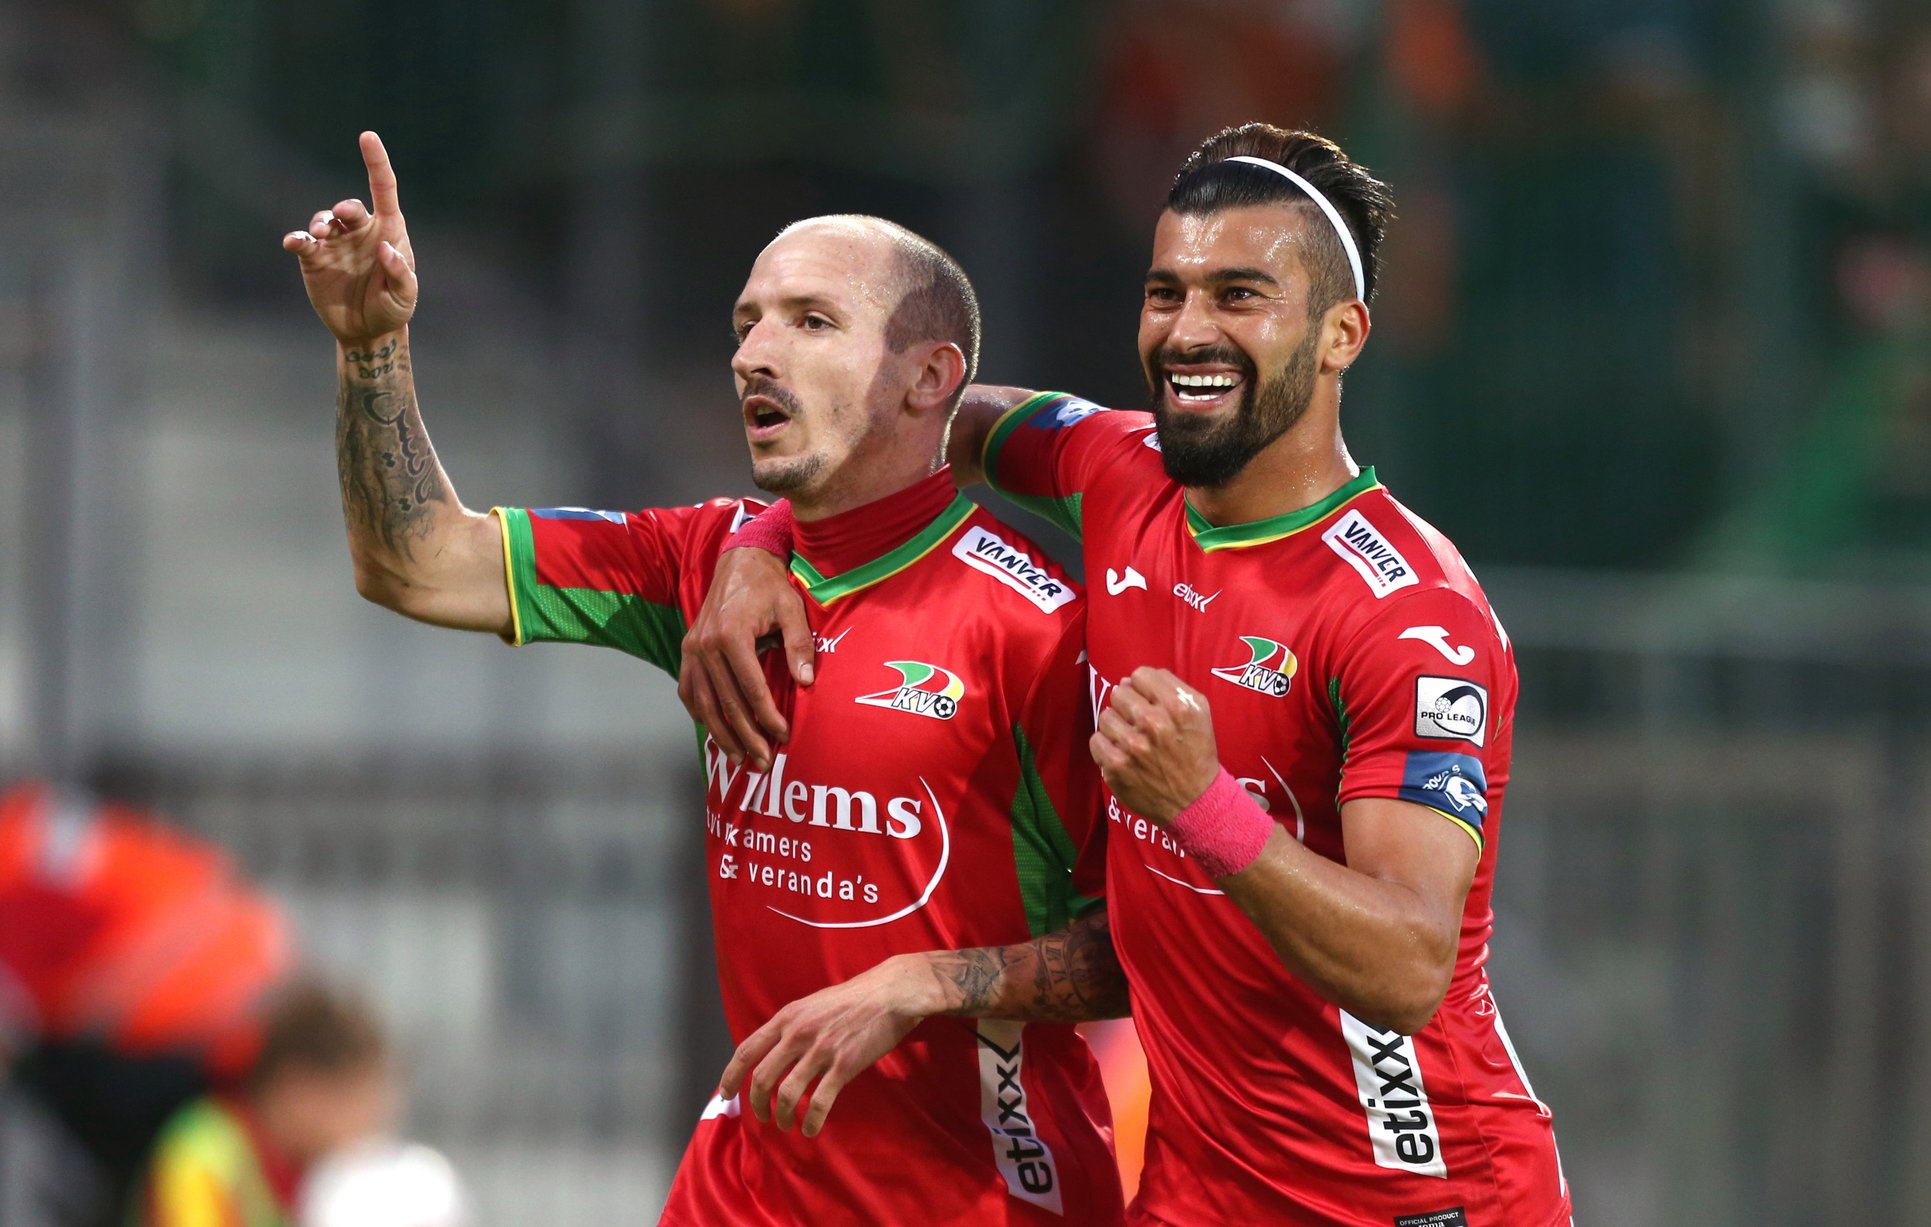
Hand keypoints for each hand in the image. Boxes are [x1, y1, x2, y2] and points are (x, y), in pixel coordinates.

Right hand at [282, 131, 418, 345]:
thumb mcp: (405, 296)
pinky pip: (303, 242)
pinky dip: (297, 239)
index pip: (384, 189)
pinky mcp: (314, 259)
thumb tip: (386, 249)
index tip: (367, 136)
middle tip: (341, 215)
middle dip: (345, 208)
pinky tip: (295, 243)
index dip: (376, 162)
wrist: (367, 330)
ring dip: (321, 223)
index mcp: (389, 231)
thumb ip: (400, 274)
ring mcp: (335, 243)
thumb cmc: (392, 308)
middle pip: (351, 207)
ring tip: (320, 234)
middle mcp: (360, 231)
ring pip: (324, 220)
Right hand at [678, 547, 813, 769]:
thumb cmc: (768, 587)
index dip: (767, 716)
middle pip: (726, 702)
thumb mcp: (791, 609)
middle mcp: (705, 645)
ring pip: (703, 703)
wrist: (739, 563)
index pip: (750, 688)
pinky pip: (689, 690)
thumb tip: (806, 682)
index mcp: (731, 635)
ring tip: (739, 758)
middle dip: (746, 736)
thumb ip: (799, 645)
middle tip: (762, 761)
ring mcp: (692, 649)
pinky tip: (714, 732)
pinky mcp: (687, 650)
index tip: (782, 735)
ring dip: (721, 734)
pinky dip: (699, 714)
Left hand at [717, 955, 936, 1136]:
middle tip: (764, 1116)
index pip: (746, 1051)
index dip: (731, 1076)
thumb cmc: (853, 998)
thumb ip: (791, 1026)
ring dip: (782, 1116)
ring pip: (786, 1095)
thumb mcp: (811, 1004)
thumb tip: (774, 1051)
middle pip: (761, 1078)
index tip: (726, 1094)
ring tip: (786, 1125)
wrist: (891, 993)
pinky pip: (819, 1102)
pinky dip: (811, 1121)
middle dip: (757, 1104)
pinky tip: (811, 1129)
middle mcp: (797, 1034)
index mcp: (787, 1017)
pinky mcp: (843, 1066)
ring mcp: (820, 1051)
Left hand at [1090, 666, 1221, 822]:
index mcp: (1177, 706)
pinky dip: (1106, 746)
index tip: (1148, 701)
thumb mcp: (1199, 712)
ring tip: (1131, 739)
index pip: (1140, 675)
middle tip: (1139, 722)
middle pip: (1119, 692)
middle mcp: (1153, 723)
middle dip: (1128, 705)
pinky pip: (1096, 740)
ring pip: (1105, 716)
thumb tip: (1129, 680)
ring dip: (1116, 726)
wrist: (1195, 801)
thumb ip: (1170, 686)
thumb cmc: (1196, 752)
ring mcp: (1131, 746)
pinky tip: (1122, 753)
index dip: (1143, 687)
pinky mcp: (1116, 767)